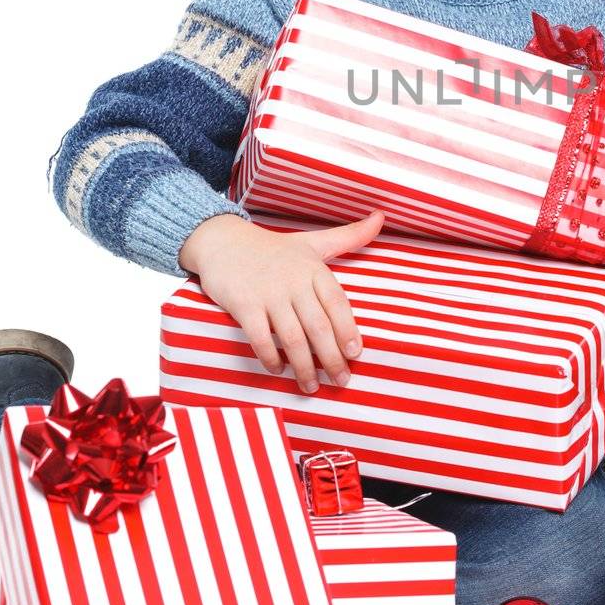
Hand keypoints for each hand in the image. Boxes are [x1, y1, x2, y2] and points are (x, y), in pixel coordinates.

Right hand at [179, 210, 383, 393]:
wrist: (223, 240)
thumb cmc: (274, 248)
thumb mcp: (314, 241)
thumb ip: (350, 236)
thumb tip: (381, 217)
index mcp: (314, 268)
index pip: (337, 303)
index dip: (348, 330)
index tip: (356, 354)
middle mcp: (294, 281)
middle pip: (319, 327)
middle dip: (332, 358)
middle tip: (340, 381)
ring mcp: (268, 294)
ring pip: (293, 338)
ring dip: (304, 368)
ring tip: (311, 387)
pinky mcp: (244, 305)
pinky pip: (260, 338)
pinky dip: (270, 358)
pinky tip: (278, 370)